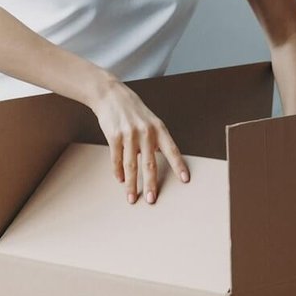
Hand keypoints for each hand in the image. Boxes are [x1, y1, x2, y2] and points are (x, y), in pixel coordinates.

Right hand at [89, 78, 190, 203]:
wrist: (111, 95)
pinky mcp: (114, 136)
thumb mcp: (151, 121)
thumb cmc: (133, 110)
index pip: (172, 150)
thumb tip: (158, 161)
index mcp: (159, 128)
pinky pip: (116, 159)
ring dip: (132, 184)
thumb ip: (156, 140)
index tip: (185, 180)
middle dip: (151, 184)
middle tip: (152, 200)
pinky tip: (120, 180)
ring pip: (131, 165)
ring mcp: (129, 134)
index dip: (179, 166)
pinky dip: (118, 172)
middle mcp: (145, 132)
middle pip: (149, 163)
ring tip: (132, 198)